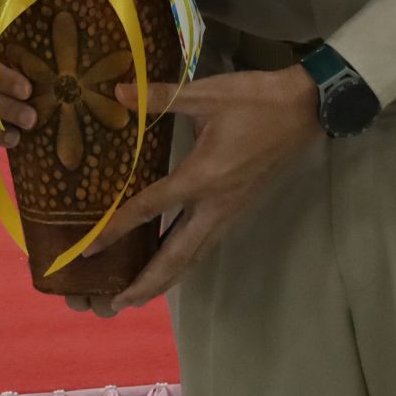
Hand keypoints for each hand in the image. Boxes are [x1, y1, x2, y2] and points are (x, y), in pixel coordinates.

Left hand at [84, 67, 321, 311]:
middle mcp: (215, 205)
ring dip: (164, 280)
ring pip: (192, 257)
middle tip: (114, 304)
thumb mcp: (208, 93)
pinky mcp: (236, 210)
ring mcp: (229, 212)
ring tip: (135, 296)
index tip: (89, 249)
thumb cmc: (256, 100)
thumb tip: (118, 90)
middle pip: (176, 257)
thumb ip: (161, 96)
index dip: (117, 228)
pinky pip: (204, 245)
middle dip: (146, 284)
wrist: (305, 110)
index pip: (151, 208)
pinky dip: (182, 263)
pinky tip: (168, 266)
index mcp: (203, 177)